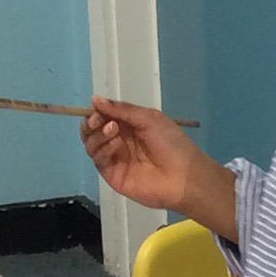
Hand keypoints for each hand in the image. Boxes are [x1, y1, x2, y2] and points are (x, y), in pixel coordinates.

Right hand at [81, 97, 232, 231]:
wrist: (184, 177)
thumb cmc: (172, 144)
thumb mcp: (149, 118)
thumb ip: (122, 109)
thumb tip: (95, 99)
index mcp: (129, 125)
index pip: (103, 116)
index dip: (97, 111)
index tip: (97, 108)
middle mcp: (119, 141)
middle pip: (92, 130)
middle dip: (92, 122)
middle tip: (99, 119)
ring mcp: (115, 159)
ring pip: (91, 144)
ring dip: (98, 134)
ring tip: (113, 130)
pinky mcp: (112, 175)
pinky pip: (98, 159)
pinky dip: (103, 149)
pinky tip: (115, 144)